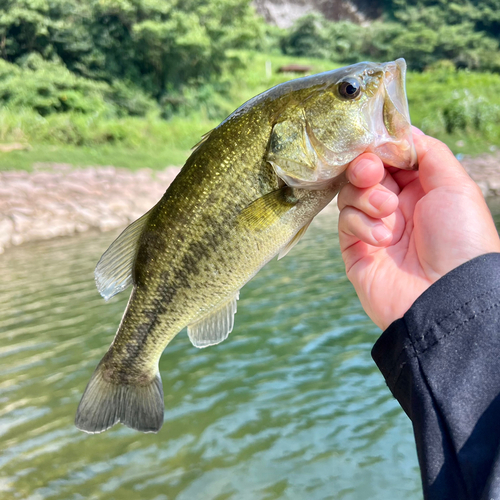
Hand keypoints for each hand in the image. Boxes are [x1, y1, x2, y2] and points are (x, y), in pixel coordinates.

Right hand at [337, 129, 499, 329]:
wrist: (447, 295)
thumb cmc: (461, 240)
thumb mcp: (455, 185)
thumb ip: (428, 151)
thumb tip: (401, 130)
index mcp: (421, 190)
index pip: (389, 158)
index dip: (380, 148)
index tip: (376, 144)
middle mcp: (396, 207)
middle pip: (365, 173)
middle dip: (365, 168)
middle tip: (370, 172)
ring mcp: (374, 228)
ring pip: (350, 195)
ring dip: (366, 198)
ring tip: (387, 212)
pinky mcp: (356, 250)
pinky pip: (346, 223)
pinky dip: (361, 225)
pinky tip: (382, 240)